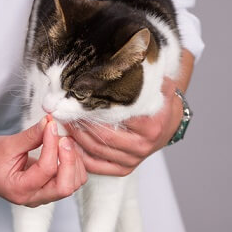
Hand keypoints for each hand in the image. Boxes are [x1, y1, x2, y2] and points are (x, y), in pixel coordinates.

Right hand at [0, 116, 86, 206]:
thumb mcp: (6, 145)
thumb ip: (30, 136)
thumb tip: (48, 123)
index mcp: (19, 189)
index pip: (46, 170)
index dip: (52, 145)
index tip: (50, 126)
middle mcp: (34, 198)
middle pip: (65, 187)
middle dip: (69, 159)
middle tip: (64, 138)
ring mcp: (44, 196)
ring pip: (73, 184)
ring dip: (74, 161)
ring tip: (64, 142)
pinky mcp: (51, 189)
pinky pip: (72, 180)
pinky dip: (74, 164)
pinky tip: (65, 149)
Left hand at [66, 78, 182, 176]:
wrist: (170, 121)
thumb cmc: (158, 101)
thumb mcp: (156, 84)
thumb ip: (140, 77)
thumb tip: (121, 63)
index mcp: (150, 125)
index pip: (115, 118)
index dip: (91, 111)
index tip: (74, 101)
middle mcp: (143, 146)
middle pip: (103, 137)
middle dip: (80, 125)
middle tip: (62, 112)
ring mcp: (134, 159)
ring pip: (97, 151)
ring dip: (76, 139)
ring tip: (62, 123)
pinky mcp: (125, 168)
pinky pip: (98, 166)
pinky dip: (81, 156)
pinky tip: (69, 143)